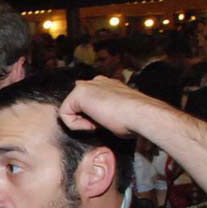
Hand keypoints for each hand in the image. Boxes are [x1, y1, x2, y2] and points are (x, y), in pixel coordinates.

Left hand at [58, 75, 174, 138]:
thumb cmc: (135, 121)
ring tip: (100, 124)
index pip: (87, 100)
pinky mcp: (79, 93)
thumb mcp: (117, 117)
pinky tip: (94, 125)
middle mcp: (96, 82)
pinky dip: (77, 125)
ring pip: (70, 110)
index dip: (91, 118)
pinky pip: (65, 115)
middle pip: (75, 104)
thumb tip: (96, 122)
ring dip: (82, 123)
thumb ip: (104, 115)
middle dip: (84, 118)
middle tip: (101, 124)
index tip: (106, 123)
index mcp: (107, 86)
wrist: (141, 115)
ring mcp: (88, 85)